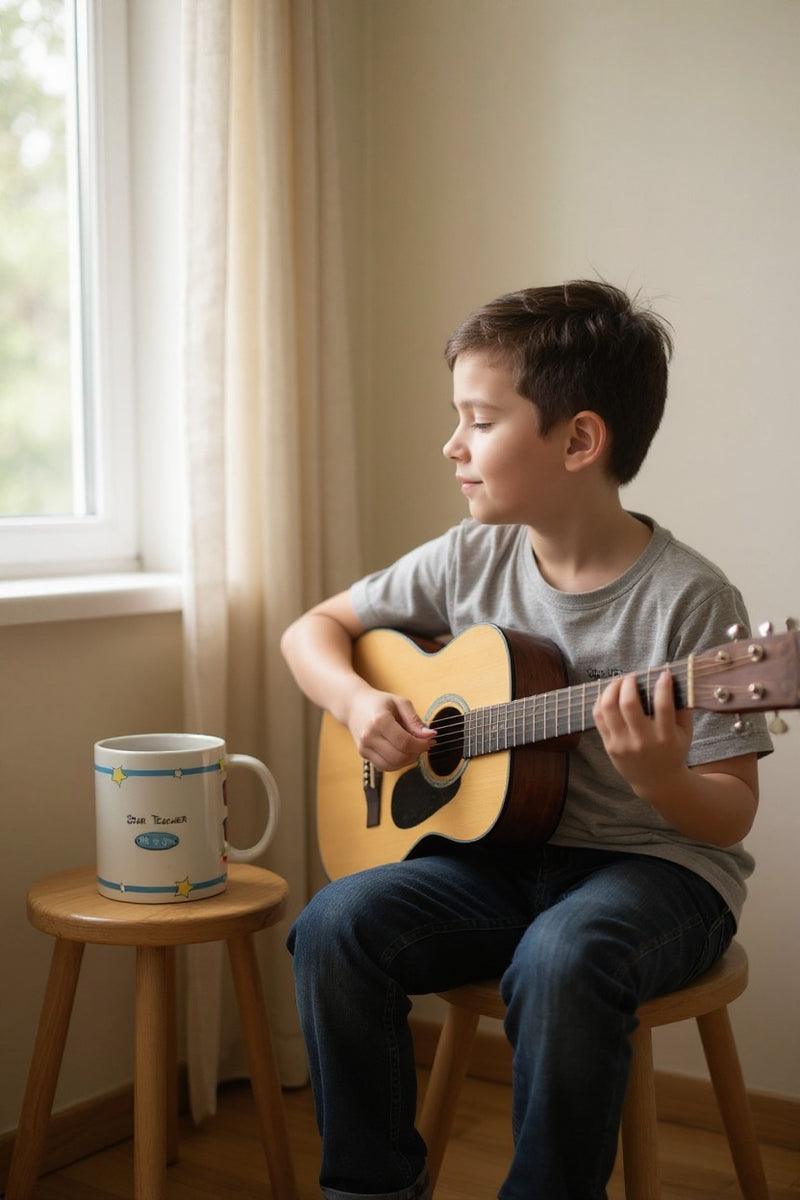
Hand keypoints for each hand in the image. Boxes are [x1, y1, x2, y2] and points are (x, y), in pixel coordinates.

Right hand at [348, 687, 435, 771]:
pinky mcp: (363, 754)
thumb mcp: (400, 703)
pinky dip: (397, 763)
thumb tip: (430, 735)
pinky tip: (402, 752)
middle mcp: (369, 736)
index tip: (430, 741)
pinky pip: (384, 766)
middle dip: (416, 753)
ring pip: (392, 765)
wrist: (353, 705)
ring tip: (413, 748)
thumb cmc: (378, 702)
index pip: (405, 742)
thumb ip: (415, 720)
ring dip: (408, 761)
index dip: (421, 745)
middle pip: (399, 757)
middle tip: (424, 745)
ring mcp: (364, 747)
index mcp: (379, 721)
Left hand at [592, 670, 692, 801]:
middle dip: (629, 682)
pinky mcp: (609, 745)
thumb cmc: (673, 752)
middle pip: (628, 703)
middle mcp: (642, 741)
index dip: (663, 685)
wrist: (657, 782)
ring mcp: (623, 743)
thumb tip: (677, 680)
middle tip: (633, 676)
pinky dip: (602, 701)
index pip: (663, 706)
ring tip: (620, 682)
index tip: (663, 674)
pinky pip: (598, 717)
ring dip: (612, 688)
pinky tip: (610, 695)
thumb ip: (683, 708)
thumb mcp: (685, 734)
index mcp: (665, 737)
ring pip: (608, 708)